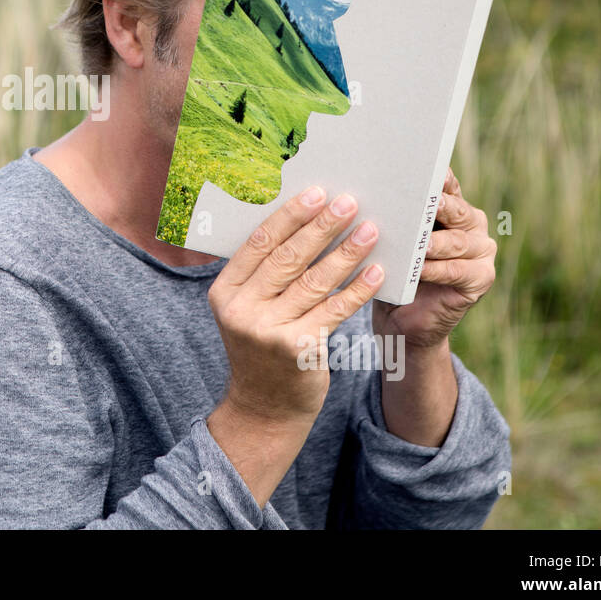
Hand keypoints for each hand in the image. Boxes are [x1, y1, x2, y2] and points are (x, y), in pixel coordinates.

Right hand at [209, 185, 383, 424]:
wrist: (265, 407)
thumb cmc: (263, 346)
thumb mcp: (248, 309)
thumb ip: (264, 274)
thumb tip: (305, 222)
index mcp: (224, 291)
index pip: (258, 243)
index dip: (289, 215)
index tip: (316, 193)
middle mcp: (241, 310)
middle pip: (287, 257)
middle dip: (322, 226)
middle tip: (349, 202)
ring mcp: (268, 331)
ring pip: (314, 281)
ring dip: (346, 252)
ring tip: (370, 230)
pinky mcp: (298, 349)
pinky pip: (334, 310)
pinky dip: (357, 288)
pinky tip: (376, 271)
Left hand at [373, 167, 495, 348]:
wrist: (402, 319)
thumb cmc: (392, 271)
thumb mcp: (391, 241)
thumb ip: (393, 217)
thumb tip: (368, 191)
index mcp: (452, 208)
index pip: (446, 185)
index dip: (435, 177)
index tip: (418, 166)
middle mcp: (472, 224)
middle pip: (455, 209)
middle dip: (435, 206)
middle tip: (417, 202)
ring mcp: (481, 251)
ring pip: (457, 241)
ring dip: (433, 243)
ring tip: (416, 244)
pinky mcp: (481, 277)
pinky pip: (457, 270)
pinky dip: (435, 270)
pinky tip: (418, 271)